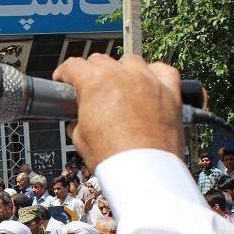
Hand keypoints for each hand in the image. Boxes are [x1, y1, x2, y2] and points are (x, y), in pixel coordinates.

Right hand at [52, 54, 183, 169]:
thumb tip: (78, 121)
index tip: (64, 81)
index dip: (64, 74)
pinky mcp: (169, 91)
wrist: (145, 172)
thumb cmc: (112, 158)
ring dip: (122, 71)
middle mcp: (122, 74)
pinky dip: (155, 74)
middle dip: (91, 73)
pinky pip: (163, 71)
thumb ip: (78, 122)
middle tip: (91, 91)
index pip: (73, 65)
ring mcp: (148, 80)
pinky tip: (150, 84)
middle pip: (100, 60)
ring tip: (121, 88)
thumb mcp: (81, 139)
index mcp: (95, 83)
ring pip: (131, 61)